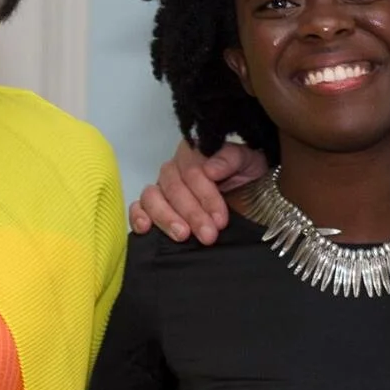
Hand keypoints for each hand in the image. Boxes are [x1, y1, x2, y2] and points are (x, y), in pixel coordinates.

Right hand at [128, 138, 266, 244]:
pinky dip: (138, 216)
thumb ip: (231, 159)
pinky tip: (145, 228)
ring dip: (166, 218)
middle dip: (192, 213)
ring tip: (182, 235)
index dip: (206, 197)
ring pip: (152, 197)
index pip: (193, 172)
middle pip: (174, 188)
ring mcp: (161, 187)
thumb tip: (211, 169)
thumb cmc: (247, 175)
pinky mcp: (153, 206)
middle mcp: (174, 168)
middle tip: (208, 235)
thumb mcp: (249, 162)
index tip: (220, 219)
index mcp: (194, 153)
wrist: (251, 194)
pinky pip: (138, 207)